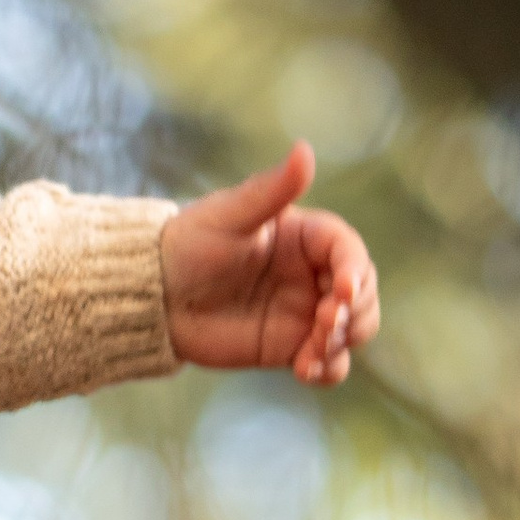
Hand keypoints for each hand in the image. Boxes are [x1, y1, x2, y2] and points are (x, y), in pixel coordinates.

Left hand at [162, 145, 378, 385]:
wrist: (155, 296)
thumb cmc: (189, 244)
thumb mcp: (229, 216)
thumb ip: (270, 190)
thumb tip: (304, 149)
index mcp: (306, 237)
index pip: (350, 251)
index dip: (356, 270)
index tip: (344, 291)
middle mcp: (313, 274)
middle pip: (365, 293)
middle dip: (355, 312)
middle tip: (324, 325)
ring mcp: (305, 312)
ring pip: (354, 331)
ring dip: (343, 343)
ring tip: (311, 355)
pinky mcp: (291, 346)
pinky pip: (328, 363)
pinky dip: (328, 369)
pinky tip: (304, 370)